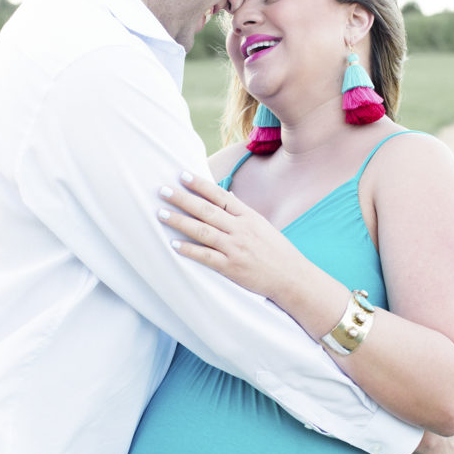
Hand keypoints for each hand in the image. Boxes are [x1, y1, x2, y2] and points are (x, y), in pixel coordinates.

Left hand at [158, 172, 297, 299]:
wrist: (292, 278)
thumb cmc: (277, 252)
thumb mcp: (262, 226)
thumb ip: (242, 213)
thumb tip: (226, 196)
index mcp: (248, 216)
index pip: (220, 196)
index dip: (199, 184)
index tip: (181, 174)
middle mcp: (240, 229)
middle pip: (206, 210)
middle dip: (182, 199)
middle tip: (162, 190)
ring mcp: (235, 248)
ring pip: (202, 231)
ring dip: (179, 221)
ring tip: (161, 213)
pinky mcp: (231, 267)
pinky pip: (205, 256)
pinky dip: (189, 249)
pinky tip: (173, 244)